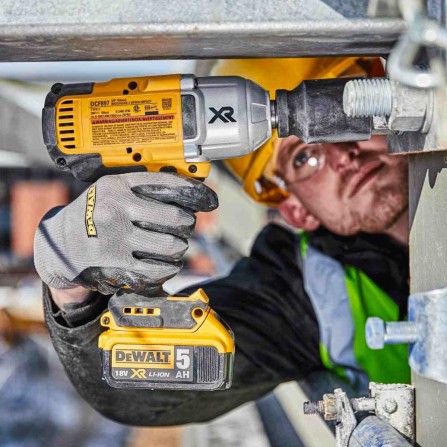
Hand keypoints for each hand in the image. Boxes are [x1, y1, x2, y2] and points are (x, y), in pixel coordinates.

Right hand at [34, 173, 217, 298]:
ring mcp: (116, 235)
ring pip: (172, 245)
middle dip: (188, 225)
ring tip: (174, 247)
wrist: (58, 242)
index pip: (168, 184)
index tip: (210, 201)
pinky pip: (157, 268)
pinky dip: (168, 269)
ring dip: (179, 249)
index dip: (195, 193)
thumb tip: (188, 195)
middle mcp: (118, 207)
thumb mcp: (111, 190)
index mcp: (119, 184)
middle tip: (184, 227)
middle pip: (177, 218)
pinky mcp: (115, 261)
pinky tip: (166, 264)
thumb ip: (142, 189)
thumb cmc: (93, 213)